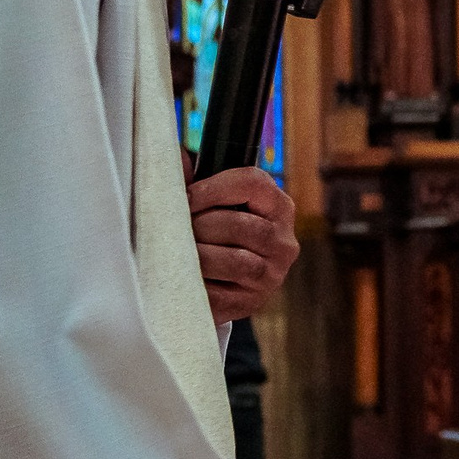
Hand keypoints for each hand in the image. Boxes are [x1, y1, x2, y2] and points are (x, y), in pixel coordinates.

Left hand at [189, 167, 297, 324]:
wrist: (229, 281)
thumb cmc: (219, 230)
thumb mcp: (216, 201)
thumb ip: (197, 177)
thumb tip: (175, 156)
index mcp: (278, 206)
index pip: (252, 183)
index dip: (213, 188)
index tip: (186, 198)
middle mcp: (283, 240)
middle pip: (240, 225)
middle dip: (200, 226)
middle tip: (177, 230)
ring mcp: (272, 274)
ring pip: (234, 261)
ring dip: (198, 255)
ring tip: (178, 253)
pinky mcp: (252, 302)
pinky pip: (221, 295)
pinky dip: (197, 285)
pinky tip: (183, 277)